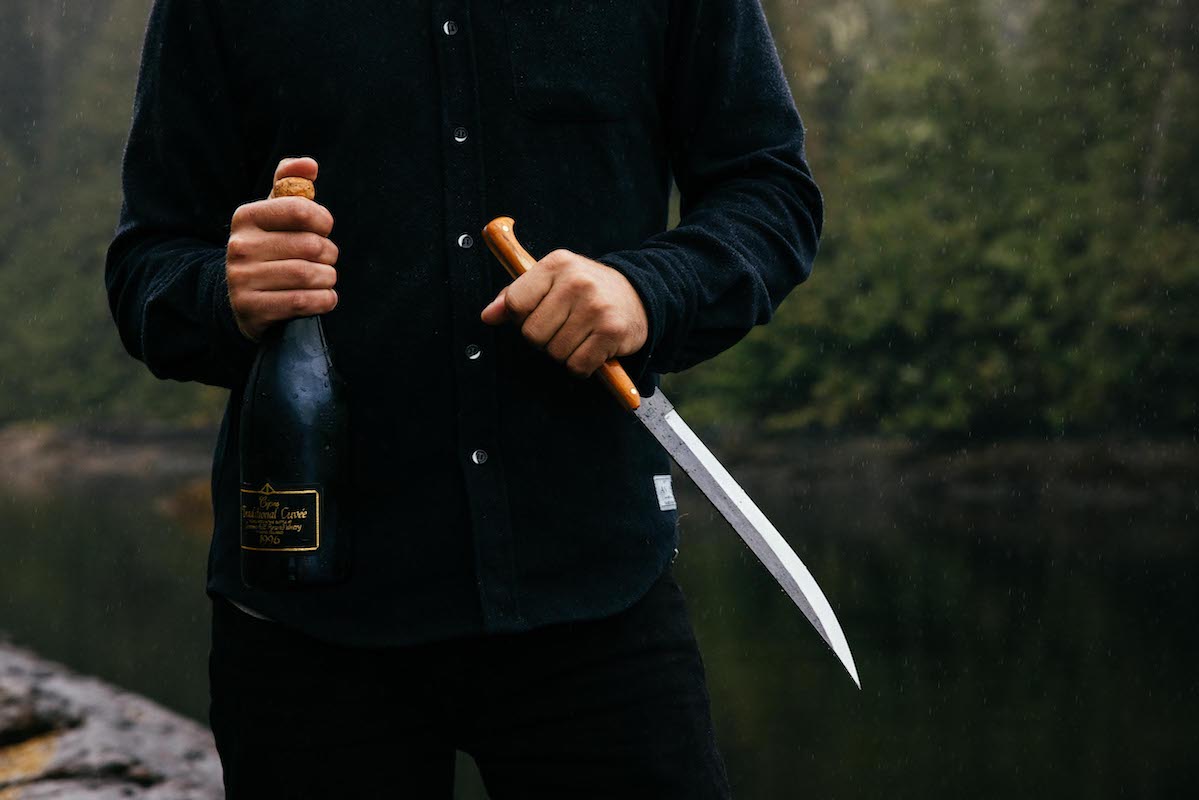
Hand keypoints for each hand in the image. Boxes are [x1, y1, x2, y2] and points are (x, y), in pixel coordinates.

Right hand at [226, 157, 339, 340]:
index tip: (324, 228)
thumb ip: (291, 183)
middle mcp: (239, 246)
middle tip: (328, 259)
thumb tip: (310, 165)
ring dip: (328, 278)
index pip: (299, 209)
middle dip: (329, 253)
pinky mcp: (251, 308)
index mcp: (246, 217)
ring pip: (307, 275)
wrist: (242, 297)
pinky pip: (301, 302)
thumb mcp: (274, 213)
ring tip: (327, 277)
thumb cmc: (270, 247)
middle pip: (309, 246)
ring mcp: (241, 279)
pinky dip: (324, 300)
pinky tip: (326, 297)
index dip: (323, 220)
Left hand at [480, 249, 647, 377]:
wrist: (638, 295)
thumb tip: (488, 315)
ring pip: (554, 353)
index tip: (537, 314)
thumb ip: (517, 295)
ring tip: (579, 336)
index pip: (516, 303)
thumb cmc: (587, 290)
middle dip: (543, 339)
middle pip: (532, 334)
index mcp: (556, 264)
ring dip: (563, 353)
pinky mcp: (611, 332)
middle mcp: (577, 282)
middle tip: (562, 327)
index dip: (520, 318)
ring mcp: (596, 307)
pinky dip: (581, 365)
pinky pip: (577, 365)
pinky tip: (591, 348)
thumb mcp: (552, 280)